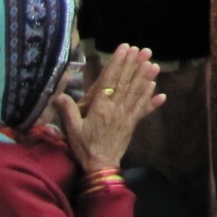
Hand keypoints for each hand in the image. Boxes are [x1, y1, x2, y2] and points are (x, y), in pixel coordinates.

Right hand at [56, 44, 165, 173]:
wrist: (101, 166)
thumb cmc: (84, 148)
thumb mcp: (73, 130)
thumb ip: (68, 112)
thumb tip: (59, 95)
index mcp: (101, 108)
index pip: (110, 81)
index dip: (117, 64)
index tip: (124, 49)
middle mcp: (116, 108)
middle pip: (126, 83)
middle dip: (134, 65)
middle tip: (143, 50)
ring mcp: (126, 116)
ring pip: (137, 93)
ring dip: (146, 78)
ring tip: (154, 64)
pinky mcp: (132, 124)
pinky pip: (142, 109)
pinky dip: (150, 99)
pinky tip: (157, 90)